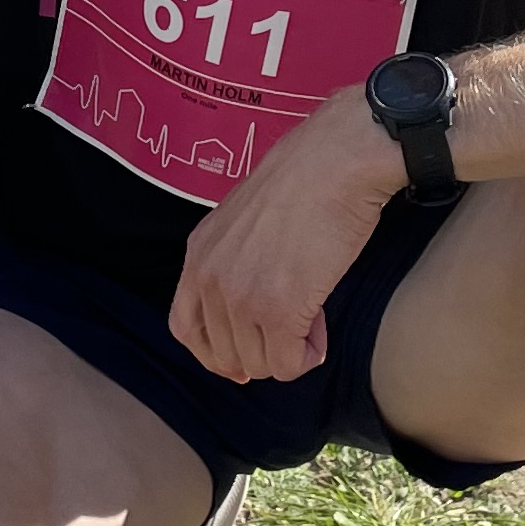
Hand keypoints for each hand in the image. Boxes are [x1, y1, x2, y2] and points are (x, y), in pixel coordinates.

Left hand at [167, 94, 403, 385]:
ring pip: (258, 364)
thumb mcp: (244, 220)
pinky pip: (288, 364)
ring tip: (312, 313)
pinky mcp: (279, 310)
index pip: (186, 329)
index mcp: (199, 254)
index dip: (216, 353)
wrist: (338, 161)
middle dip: (265, 346)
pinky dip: (308, 355)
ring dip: (289, 350)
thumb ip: (234, 262)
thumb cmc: (305, 181)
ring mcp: (241, 296)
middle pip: (226, 354)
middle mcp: (211, 278)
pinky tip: (321, 324)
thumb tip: (250, 313)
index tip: (245, 357)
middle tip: (296, 317)